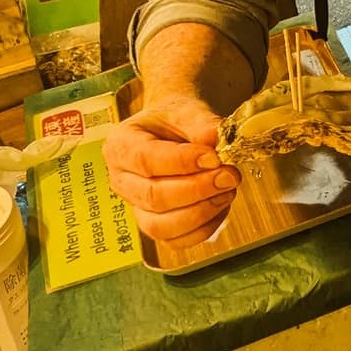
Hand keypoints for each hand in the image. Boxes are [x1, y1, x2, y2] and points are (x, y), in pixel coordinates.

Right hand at [101, 95, 239, 247]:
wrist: (172, 129)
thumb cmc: (174, 119)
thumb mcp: (185, 109)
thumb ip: (201, 123)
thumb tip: (218, 139)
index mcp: (120, 146)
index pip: (146, 159)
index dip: (182, 162)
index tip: (215, 157)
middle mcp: (121, 180)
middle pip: (154, 196)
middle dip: (197, 190)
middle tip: (230, 176)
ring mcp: (135, 207)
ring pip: (162, 226)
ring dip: (201, 212)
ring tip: (228, 190)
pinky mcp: (154, 225)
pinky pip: (176, 240)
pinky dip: (203, 229)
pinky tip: (220, 205)